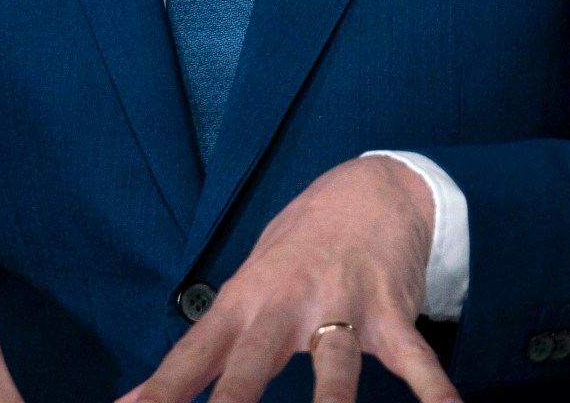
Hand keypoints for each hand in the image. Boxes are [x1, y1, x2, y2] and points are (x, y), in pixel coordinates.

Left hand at [119, 156, 459, 402]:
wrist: (371, 189)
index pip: (193, 353)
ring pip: (334, 363)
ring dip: (330, 402)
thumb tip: (134, 399)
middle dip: (234, 402)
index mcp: (245, 300)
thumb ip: (202, 347)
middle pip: (253, 360)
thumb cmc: (297, 249)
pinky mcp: (391, 312)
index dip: (161, 390)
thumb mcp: (246, 286)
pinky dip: (434, 390)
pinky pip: (415, 359)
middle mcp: (288, 305)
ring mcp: (342, 307)